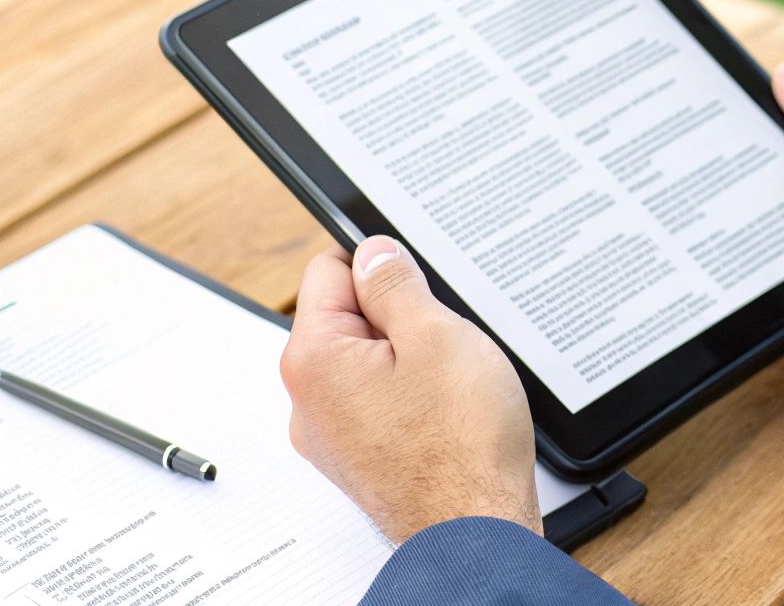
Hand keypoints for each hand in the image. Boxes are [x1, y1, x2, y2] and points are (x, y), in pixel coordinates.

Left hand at [281, 236, 539, 542]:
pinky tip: (446, 413)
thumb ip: (396, 283)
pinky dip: (412, 396)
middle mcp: (308, 400)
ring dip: (410, 358)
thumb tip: (374, 253)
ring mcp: (332, 434)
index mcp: (314, 359)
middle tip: (443, 343)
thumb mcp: (437, 334)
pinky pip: (380, 401)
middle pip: (349, 318)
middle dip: (399, 317)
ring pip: (369, 362)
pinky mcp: (359, 457)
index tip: (419, 283)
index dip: (382, 267)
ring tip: (449, 385)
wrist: (475, 530)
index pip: (330, 270)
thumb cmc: (459, 446)